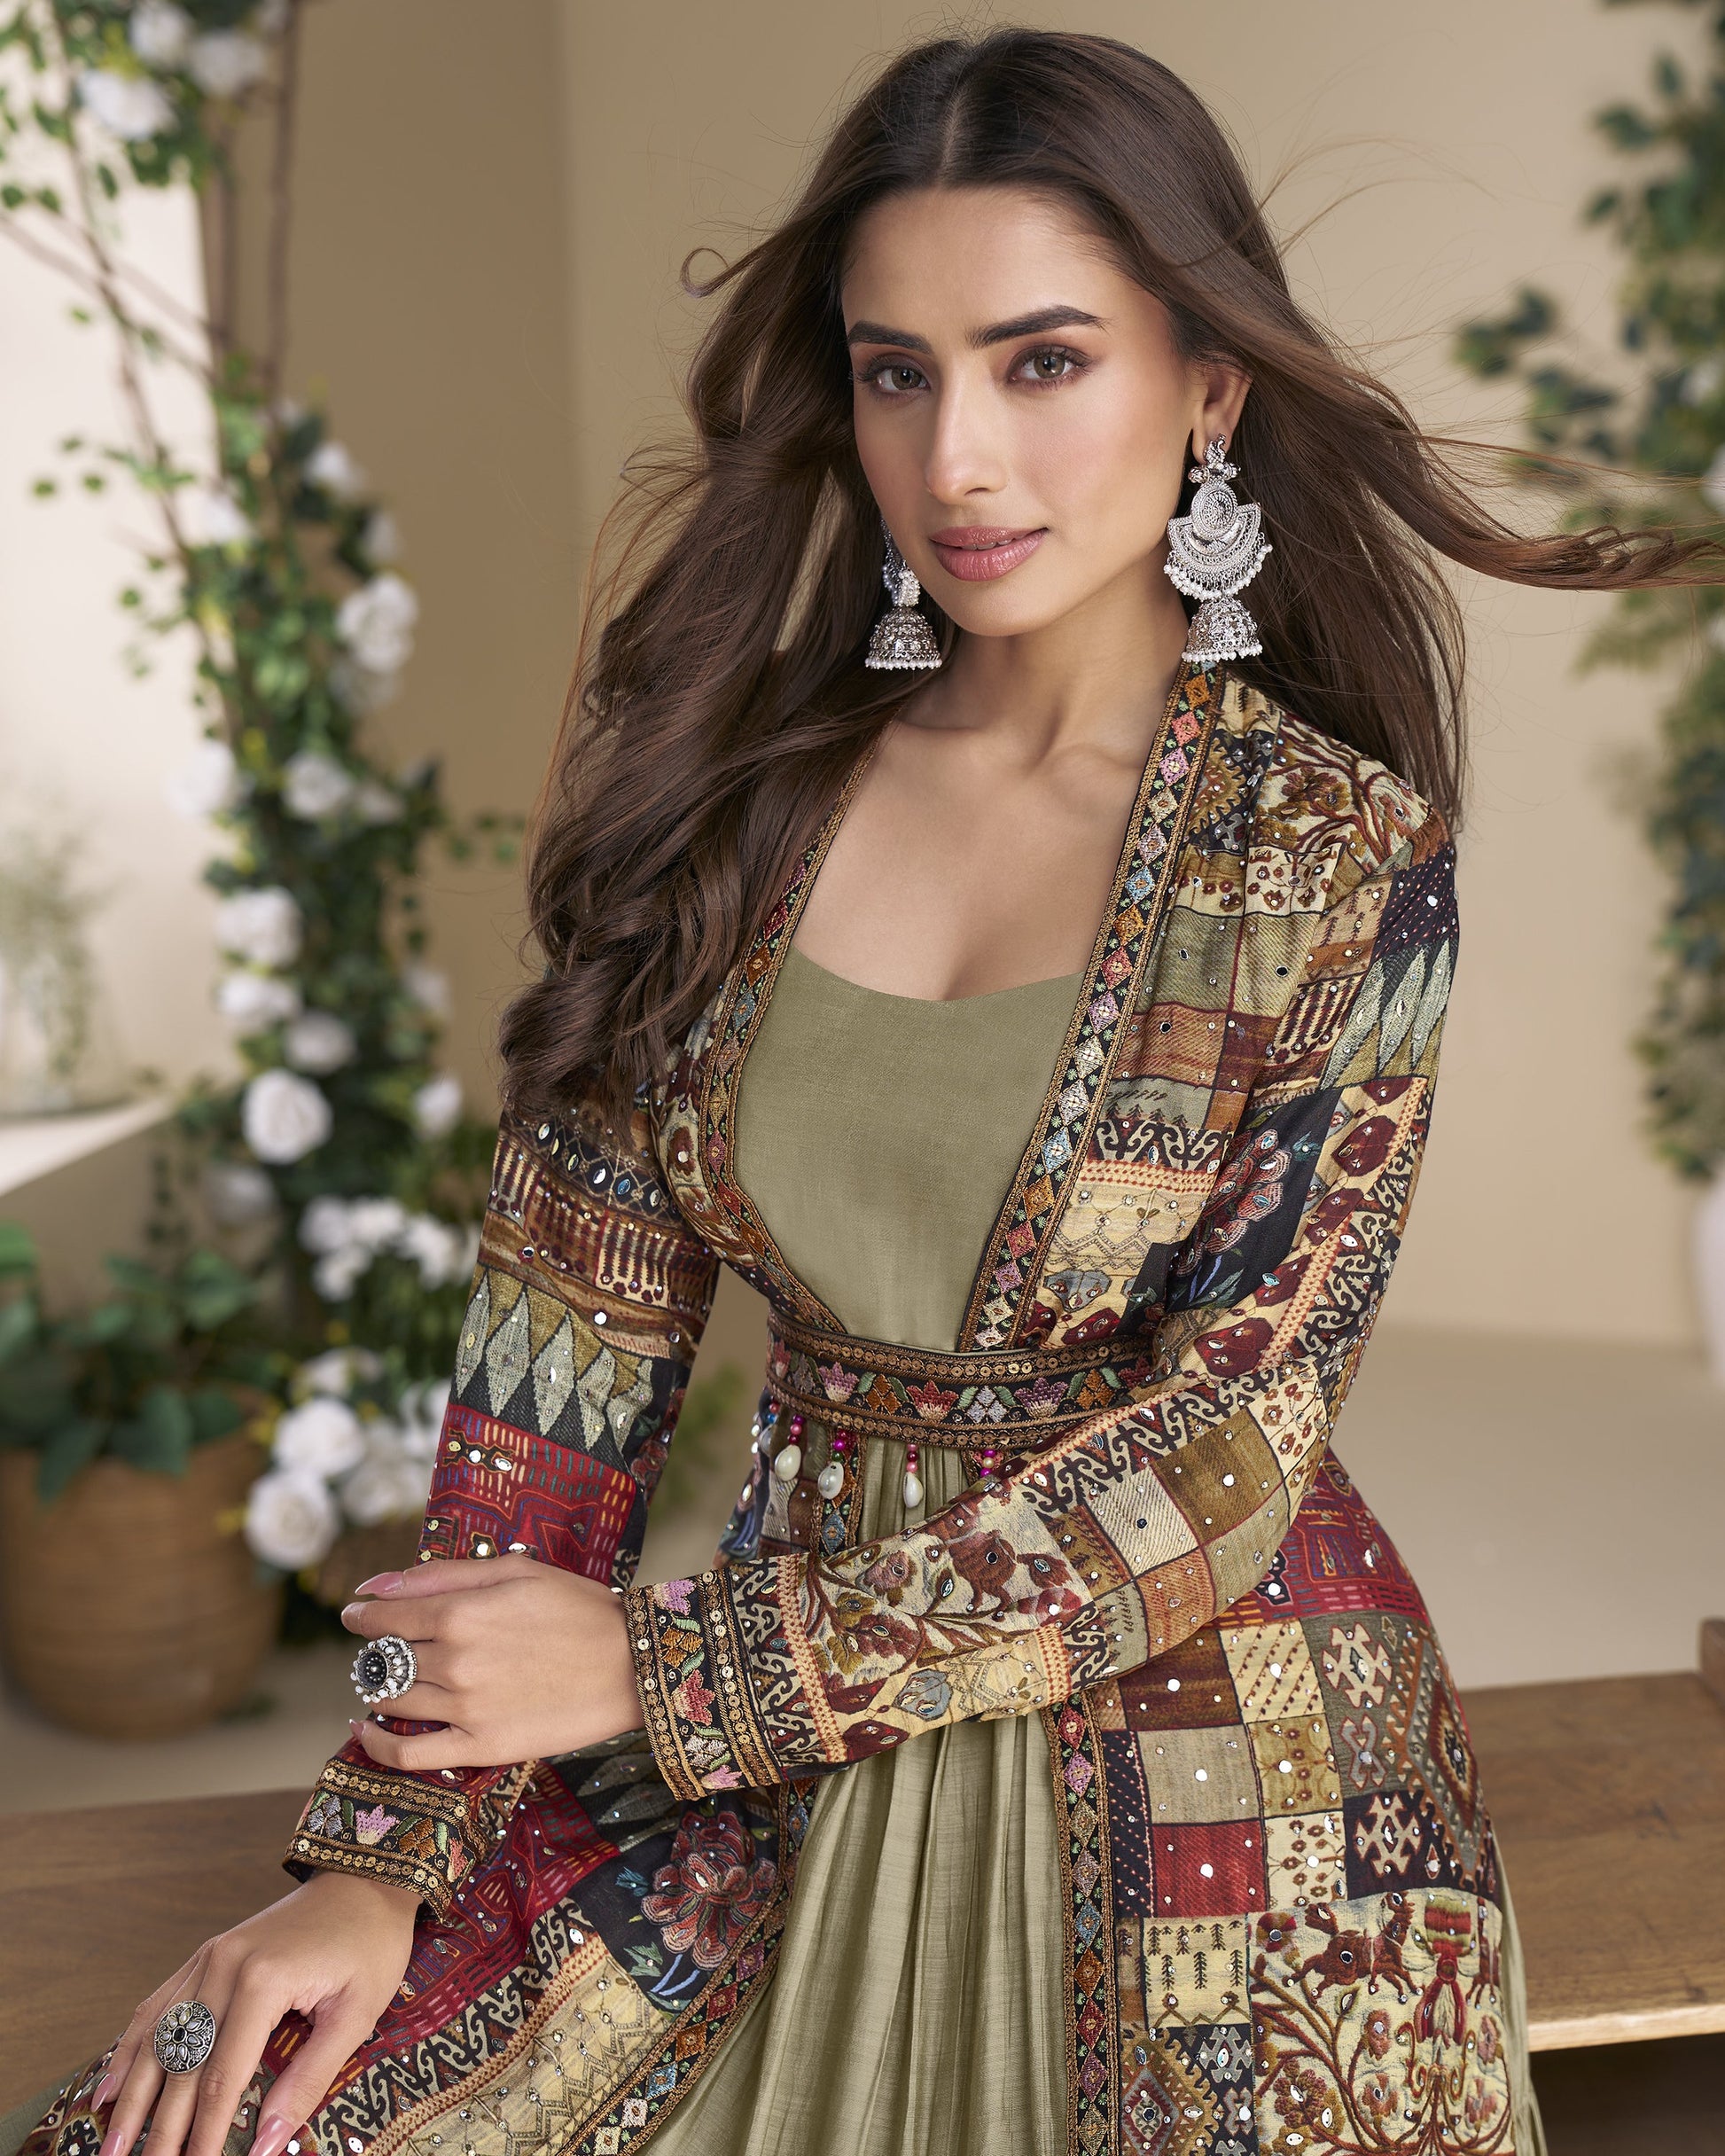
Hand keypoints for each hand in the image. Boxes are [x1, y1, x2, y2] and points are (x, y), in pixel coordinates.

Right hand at [92, 1870, 418, 2155]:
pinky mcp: (209, 1953)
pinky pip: (161, 2004)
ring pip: (160, 2036)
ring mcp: (211, 1956)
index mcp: (264, 1981)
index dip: (204, 2134)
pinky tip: (112, 2085)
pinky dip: (132, 2046)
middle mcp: (225, 1966)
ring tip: (111, 2146)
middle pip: (182, 2064)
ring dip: (132, 2096)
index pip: (222, 2077)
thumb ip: (308, 2081)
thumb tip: (267, 2145)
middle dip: (160, 2129)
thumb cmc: (371, 1945)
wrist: (367, 1881)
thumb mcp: (356, 2015)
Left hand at [341, 1552, 645, 1769]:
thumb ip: (442, 1575)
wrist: (632, 1665)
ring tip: (390, 1681)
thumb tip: (375, 1585)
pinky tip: (367, 1730)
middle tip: (386, 1648)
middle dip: (377, 1651)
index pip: (385, 1617)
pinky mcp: (481, 1746)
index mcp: (461, 1613)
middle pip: (387, 1659)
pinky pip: (409, 1755)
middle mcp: (455, 1662)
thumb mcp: (514, 1571)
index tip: (355, 1613)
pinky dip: (379, 1744)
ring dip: (381, 1689)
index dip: (363, 1615)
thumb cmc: (578, 1608)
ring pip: (392, 1701)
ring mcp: (465, 1708)